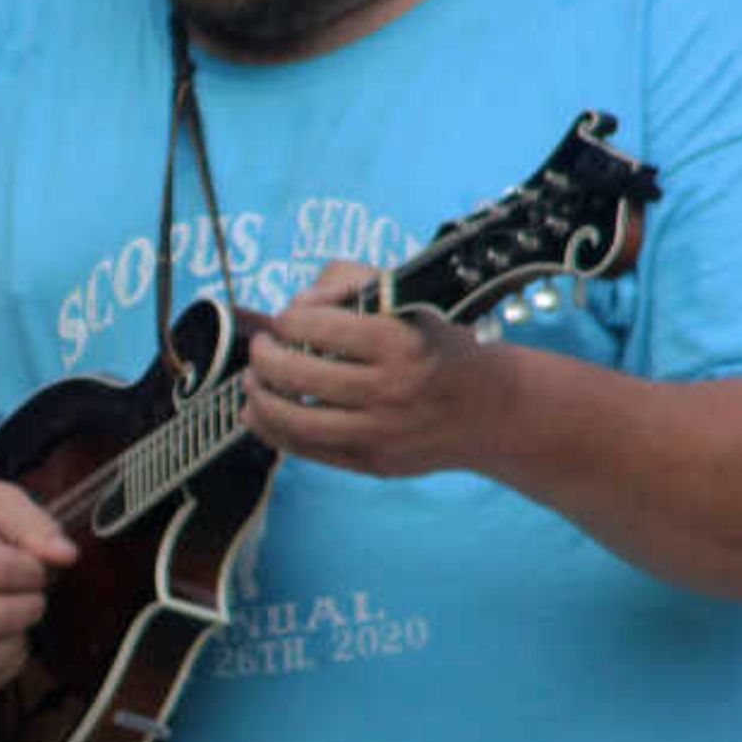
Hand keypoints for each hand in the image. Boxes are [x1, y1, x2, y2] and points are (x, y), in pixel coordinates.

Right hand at [0, 471, 78, 693]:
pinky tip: (4, 634)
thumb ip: (31, 523)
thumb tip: (64, 554)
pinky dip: (5, 660)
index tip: (29, 559)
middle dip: (28, 602)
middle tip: (26, 586)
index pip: (3, 571)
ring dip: (15, 636)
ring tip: (12, 610)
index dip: (33, 569)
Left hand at [241, 261, 497, 477]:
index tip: (288, 317)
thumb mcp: (410, 295)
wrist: (489, 408)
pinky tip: (255, 413)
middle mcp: (390, 389)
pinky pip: (307, 450)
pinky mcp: (373, 462)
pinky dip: (271, 431)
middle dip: (264, 356)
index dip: (289, 318)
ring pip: (295, 418)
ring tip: (252, 380)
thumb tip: (300, 300)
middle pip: (298, 374)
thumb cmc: (438, 342)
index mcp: (398, 340)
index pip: (315, 326)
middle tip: (260, 347)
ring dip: (258, 397)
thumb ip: (351, 279)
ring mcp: (381, 431)